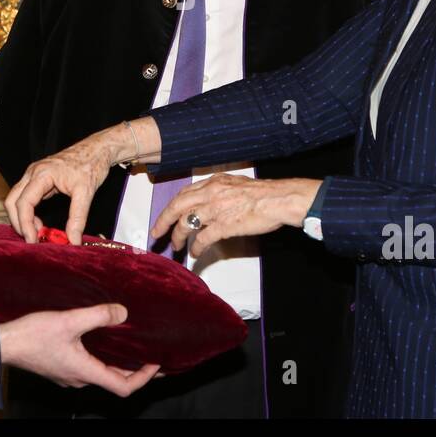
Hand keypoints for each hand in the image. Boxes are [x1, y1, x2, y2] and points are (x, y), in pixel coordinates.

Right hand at [0, 303, 160, 395]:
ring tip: (134, 346)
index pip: (124, 387)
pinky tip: (105, 341)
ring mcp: (70, 375)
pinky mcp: (61, 367)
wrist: (3, 344)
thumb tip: (123, 313)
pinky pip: (90, 367)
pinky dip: (104, 358)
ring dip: (120, 364)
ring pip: (102, 373)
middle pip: (116, 381)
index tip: (157, 362)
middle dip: (137, 370)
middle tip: (153, 355)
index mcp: (86, 372)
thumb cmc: (32, 335)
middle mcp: (80, 379)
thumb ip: (98, 316)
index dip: (145, 377)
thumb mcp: (69, 321)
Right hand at [5, 132, 119, 243]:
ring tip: (38, 234)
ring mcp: (34, 175)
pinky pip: (26, 197)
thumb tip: (73, 241)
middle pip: (12, 201)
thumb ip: (78, 218)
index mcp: (41, 174)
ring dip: (22, 218)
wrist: (97, 148)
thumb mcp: (86, 192)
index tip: (33, 240)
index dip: (25, 224)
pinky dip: (28, 212)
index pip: (24, 203)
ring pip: (16, 199)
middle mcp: (33, 173)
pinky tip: (40, 224)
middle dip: (18, 223)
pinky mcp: (39, 179)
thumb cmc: (91, 164)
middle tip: (33, 240)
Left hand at [151, 175, 320, 259]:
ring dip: (178, 237)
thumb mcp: (236, 184)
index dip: (172, 207)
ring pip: (185, 223)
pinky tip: (195, 254)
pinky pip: (203, 238)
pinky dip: (196, 247)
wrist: (279, 199)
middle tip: (156, 234)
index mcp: (213, 183)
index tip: (164, 217)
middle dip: (163, 221)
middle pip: (176, 206)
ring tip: (176, 247)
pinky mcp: (224, 225)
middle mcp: (210, 193)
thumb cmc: (264, 193)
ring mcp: (216, 209)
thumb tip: (210, 201)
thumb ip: (219, 191)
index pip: (184, 194)